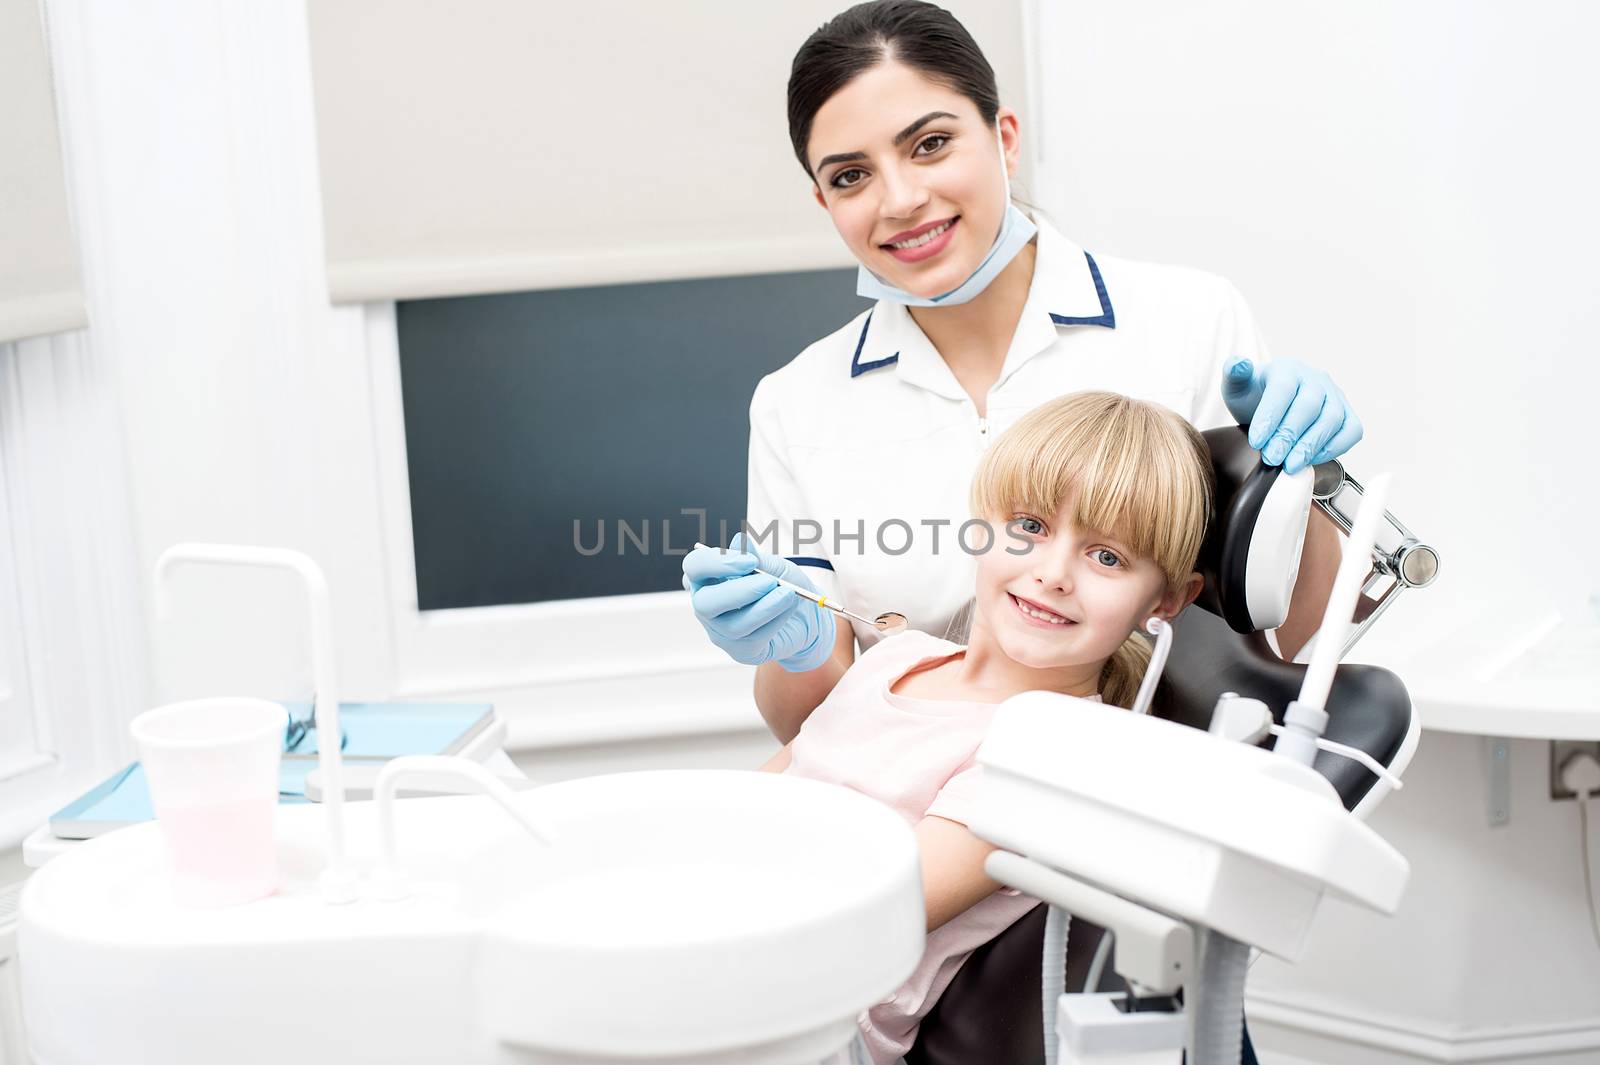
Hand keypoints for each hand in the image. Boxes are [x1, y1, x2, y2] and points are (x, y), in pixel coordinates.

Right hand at [682, 533, 835, 671]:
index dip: (717, 562)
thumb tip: (740, 541)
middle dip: (739, 591)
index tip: (750, 561)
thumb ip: (756, 557)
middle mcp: (707, 605)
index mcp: (708, 578)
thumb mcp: (773, 566)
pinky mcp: (740, 650)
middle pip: (705, 603)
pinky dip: (775, 620)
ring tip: (788, 593)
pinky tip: (788, 607)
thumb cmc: (782, 586)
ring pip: (733, 625)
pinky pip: (753, 638)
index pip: (694, 567)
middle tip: (770, 581)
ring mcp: (721, 631)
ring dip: (765, 606)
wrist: (806, 615)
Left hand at [1221, 357, 1363, 474]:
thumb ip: (1234, 374)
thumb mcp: (1237, 385)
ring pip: (1332, 419)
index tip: (1257, 441)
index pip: (1283, 389)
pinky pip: (1351, 431)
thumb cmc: (1254, 396)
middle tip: (1272, 458)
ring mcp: (1334, 396)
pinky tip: (1311, 459)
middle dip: (1289, 436)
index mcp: (1287, 368)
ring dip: (1311, 445)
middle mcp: (1315, 379)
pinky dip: (1335, 447)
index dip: (1271, 417)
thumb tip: (1237, 363)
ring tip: (1290, 465)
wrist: (1269, 404)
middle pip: (1308, 406)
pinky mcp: (1347, 415)